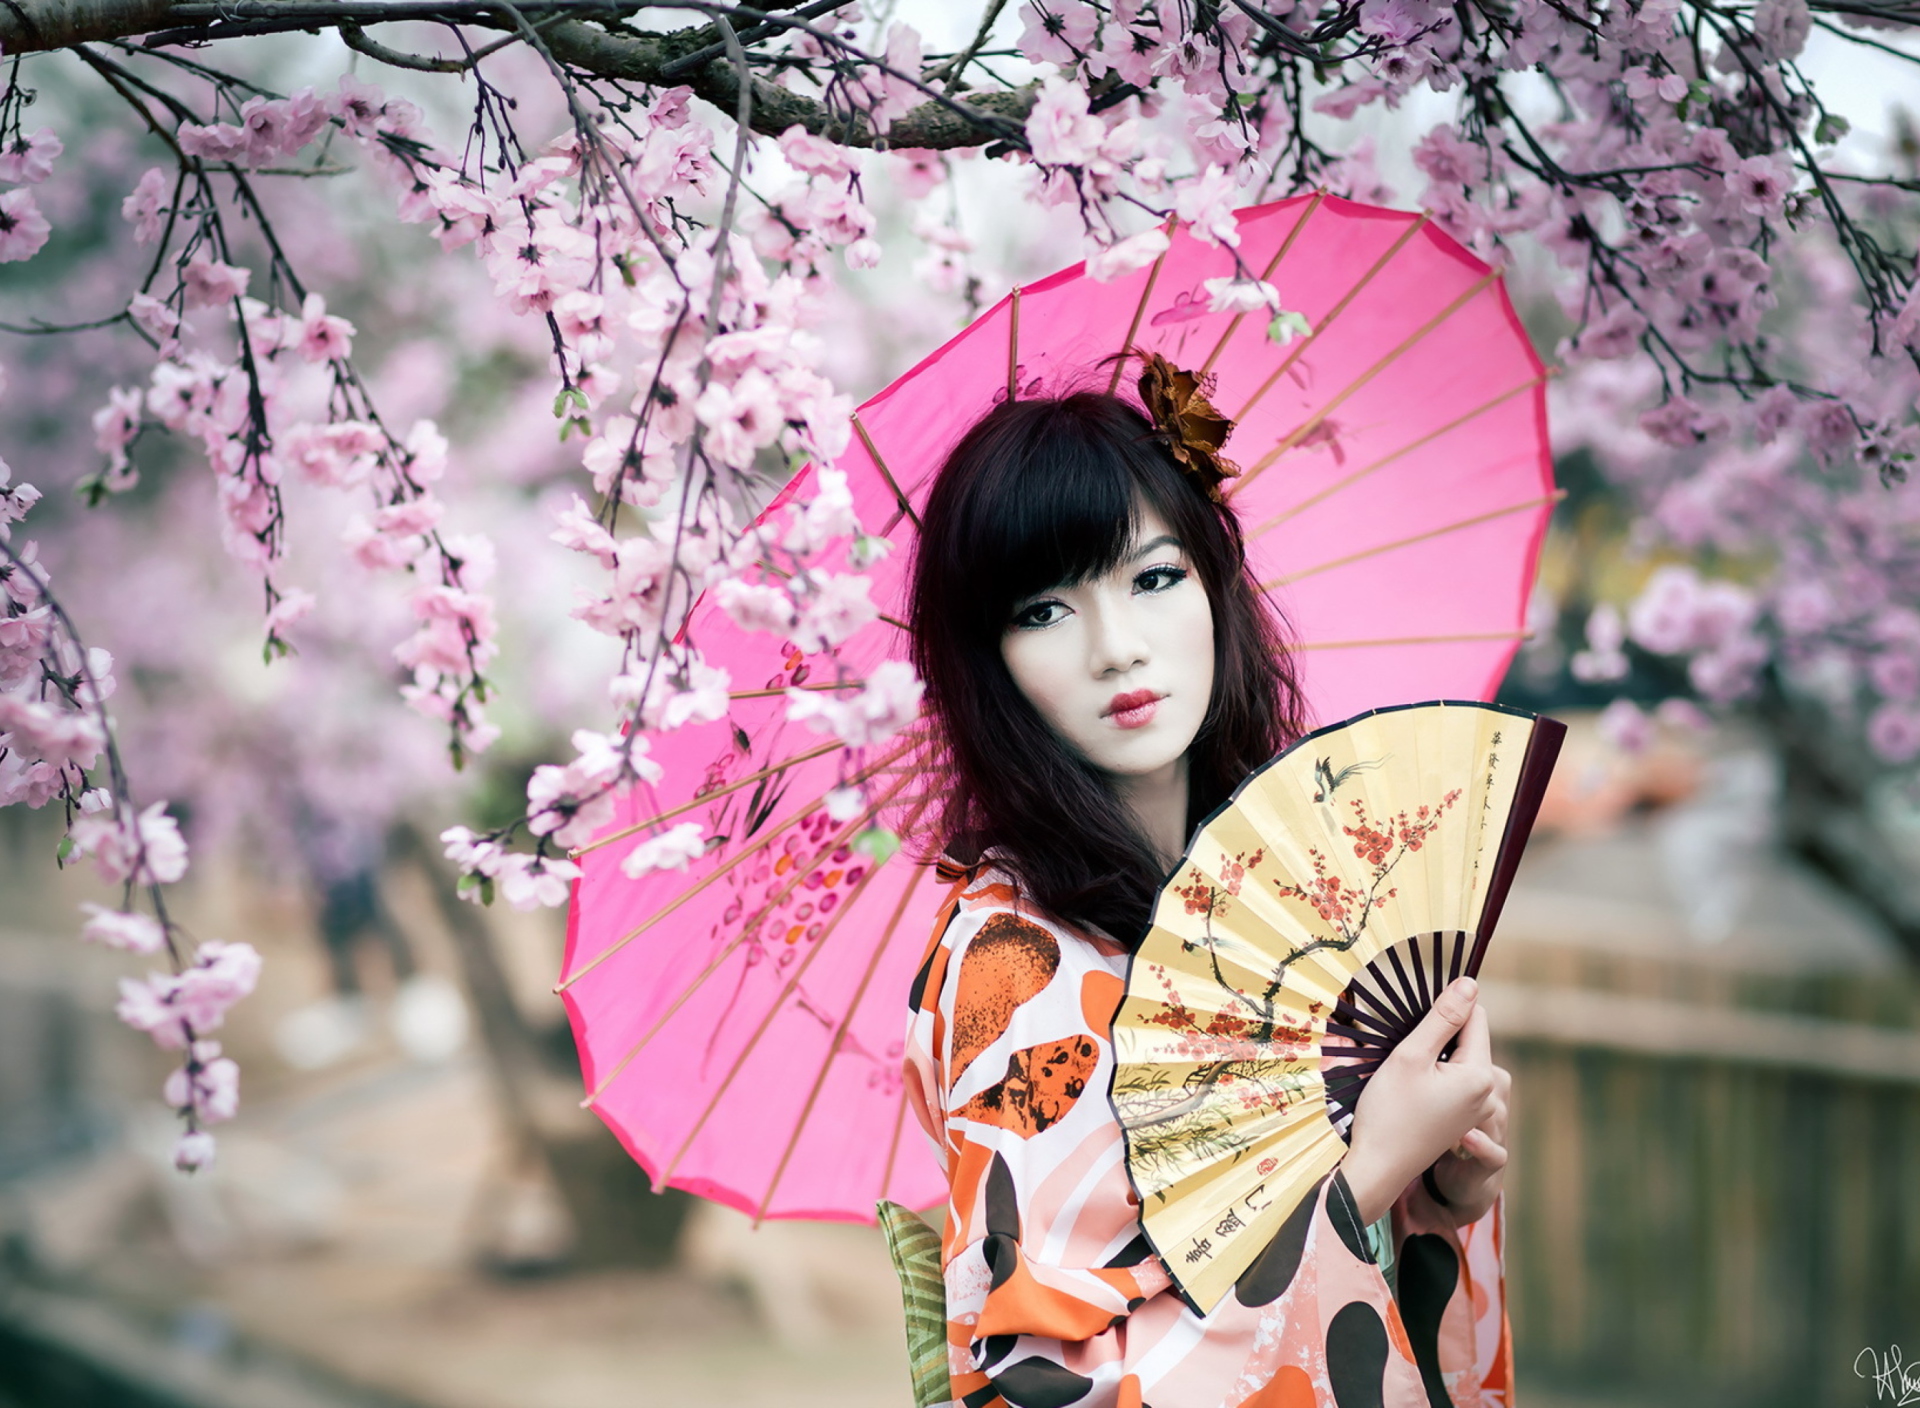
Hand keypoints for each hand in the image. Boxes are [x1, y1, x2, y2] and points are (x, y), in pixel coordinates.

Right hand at [1340, 977, 1500, 1224]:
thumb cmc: (1389, 1112)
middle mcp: (1487, 1093)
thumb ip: (1442, 1018)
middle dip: (1439, 1036)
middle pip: (1469, 1039)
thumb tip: (1470, 984)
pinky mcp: (1464, 1120)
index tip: (1416, 1027)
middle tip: (1406, 1058)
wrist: (1379, 1168)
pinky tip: (1412, 1091)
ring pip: (1460, 1059)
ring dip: (1435, 1056)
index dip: (1444, 1011)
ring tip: (1407, 1076)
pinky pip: (1456, 1081)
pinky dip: (1435, 1076)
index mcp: (1479, 1075)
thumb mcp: (1410, 1057)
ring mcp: (1478, 1109)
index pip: (1475, 1017)